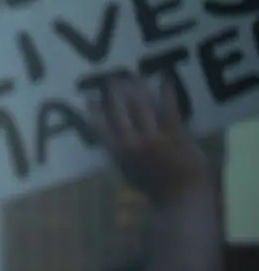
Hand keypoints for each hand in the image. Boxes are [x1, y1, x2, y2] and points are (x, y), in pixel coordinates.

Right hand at [88, 76, 210, 204]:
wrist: (180, 195)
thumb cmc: (153, 186)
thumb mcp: (127, 171)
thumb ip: (120, 152)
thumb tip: (112, 133)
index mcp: (118, 153)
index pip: (100, 127)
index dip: (94, 110)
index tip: (89, 96)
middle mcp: (133, 142)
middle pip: (120, 111)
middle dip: (115, 92)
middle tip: (112, 77)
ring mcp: (154, 136)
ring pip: (141, 106)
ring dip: (137, 88)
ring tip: (133, 75)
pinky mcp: (175, 133)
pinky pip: (169, 108)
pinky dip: (166, 91)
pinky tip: (164, 77)